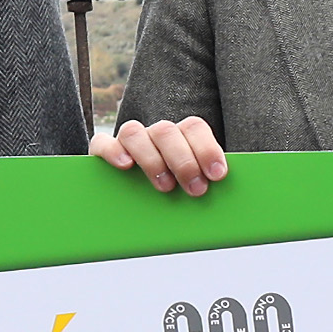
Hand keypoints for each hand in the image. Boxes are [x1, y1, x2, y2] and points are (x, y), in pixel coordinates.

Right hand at [97, 116, 229, 197]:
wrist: (138, 202)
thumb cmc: (177, 194)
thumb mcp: (194, 188)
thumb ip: (206, 185)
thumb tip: (230, 204)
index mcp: (181, 137)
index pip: (194, 127)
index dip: (207, 148)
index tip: (217, 174)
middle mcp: (155, 135)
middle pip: (166, 131)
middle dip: (183, 161)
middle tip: (195, 189)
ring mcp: (130, 142)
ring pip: (134, 132)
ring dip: (151, 159)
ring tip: (164, 186)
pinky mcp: (104, 152)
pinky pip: (102, 143)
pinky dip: (112, 151)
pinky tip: (126, 166)